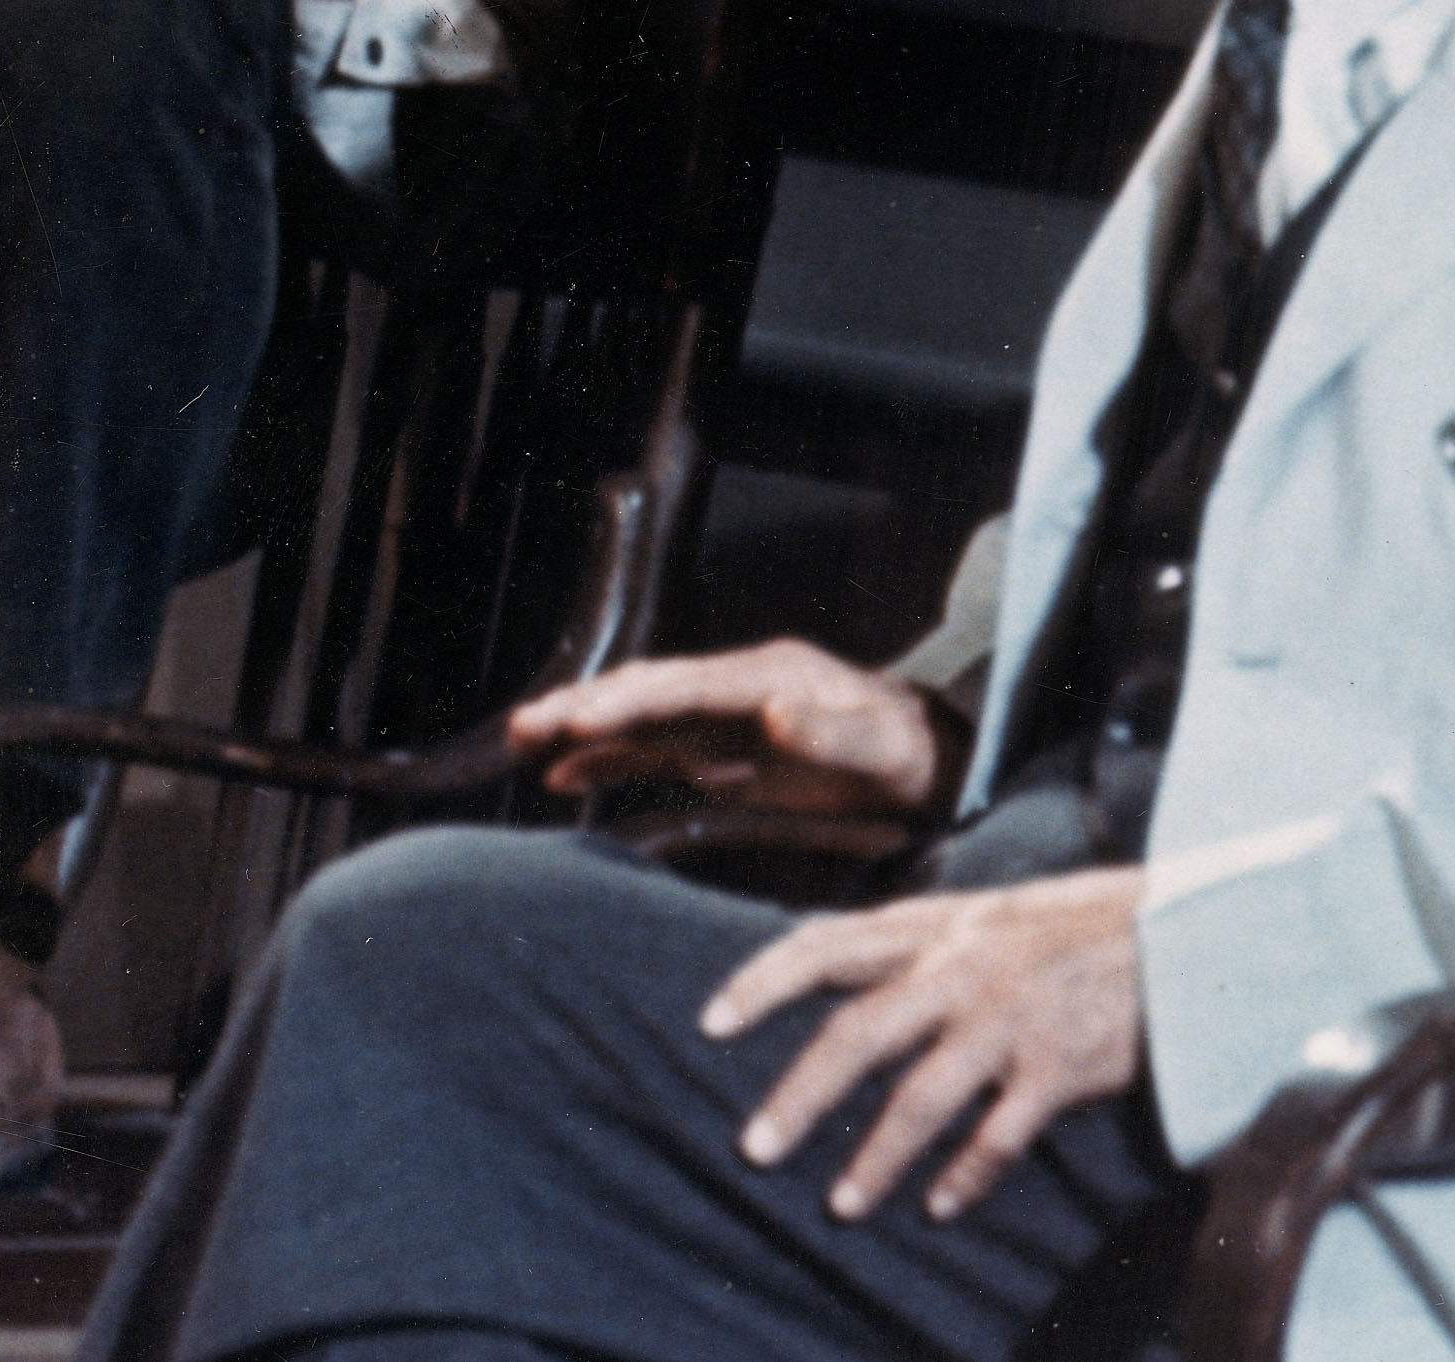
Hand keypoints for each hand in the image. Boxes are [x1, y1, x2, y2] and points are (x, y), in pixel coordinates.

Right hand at [507, 641, 947, 816]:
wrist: (930, 762)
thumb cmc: (909, 754)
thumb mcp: (883, 747)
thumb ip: (830, 734)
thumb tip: (771, 714)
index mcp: (770, 676)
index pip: (684, 685)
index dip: (629, 701)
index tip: (579, 718)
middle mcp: (738, 687)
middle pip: (649, 689)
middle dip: (586, 705)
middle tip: (525, 723)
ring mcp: (727, 718)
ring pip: (642, 717)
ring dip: (585, 727)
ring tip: (524, 739)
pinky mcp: (725, 751)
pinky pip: (657, 751)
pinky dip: (611, 760)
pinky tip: (567, 778)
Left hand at [703, 867, 1147, 1223]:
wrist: (1171, 934)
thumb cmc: (1056, 930)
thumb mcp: (973, 918)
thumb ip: (907, 945)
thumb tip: (828, 970)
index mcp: (928, 927)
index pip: (823, 944)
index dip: (762, 981)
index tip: (710, 1023)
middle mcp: (958, 969)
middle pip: (858, 1033)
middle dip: (800, 1095)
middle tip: (754, 1148)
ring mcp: (1008, 1019)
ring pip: (922, 1097)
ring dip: (876, 1158)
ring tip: (840, 1206)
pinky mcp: (1058, 1067)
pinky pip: (1000, 1135)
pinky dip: (966, 1177)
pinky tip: (940, 1208)